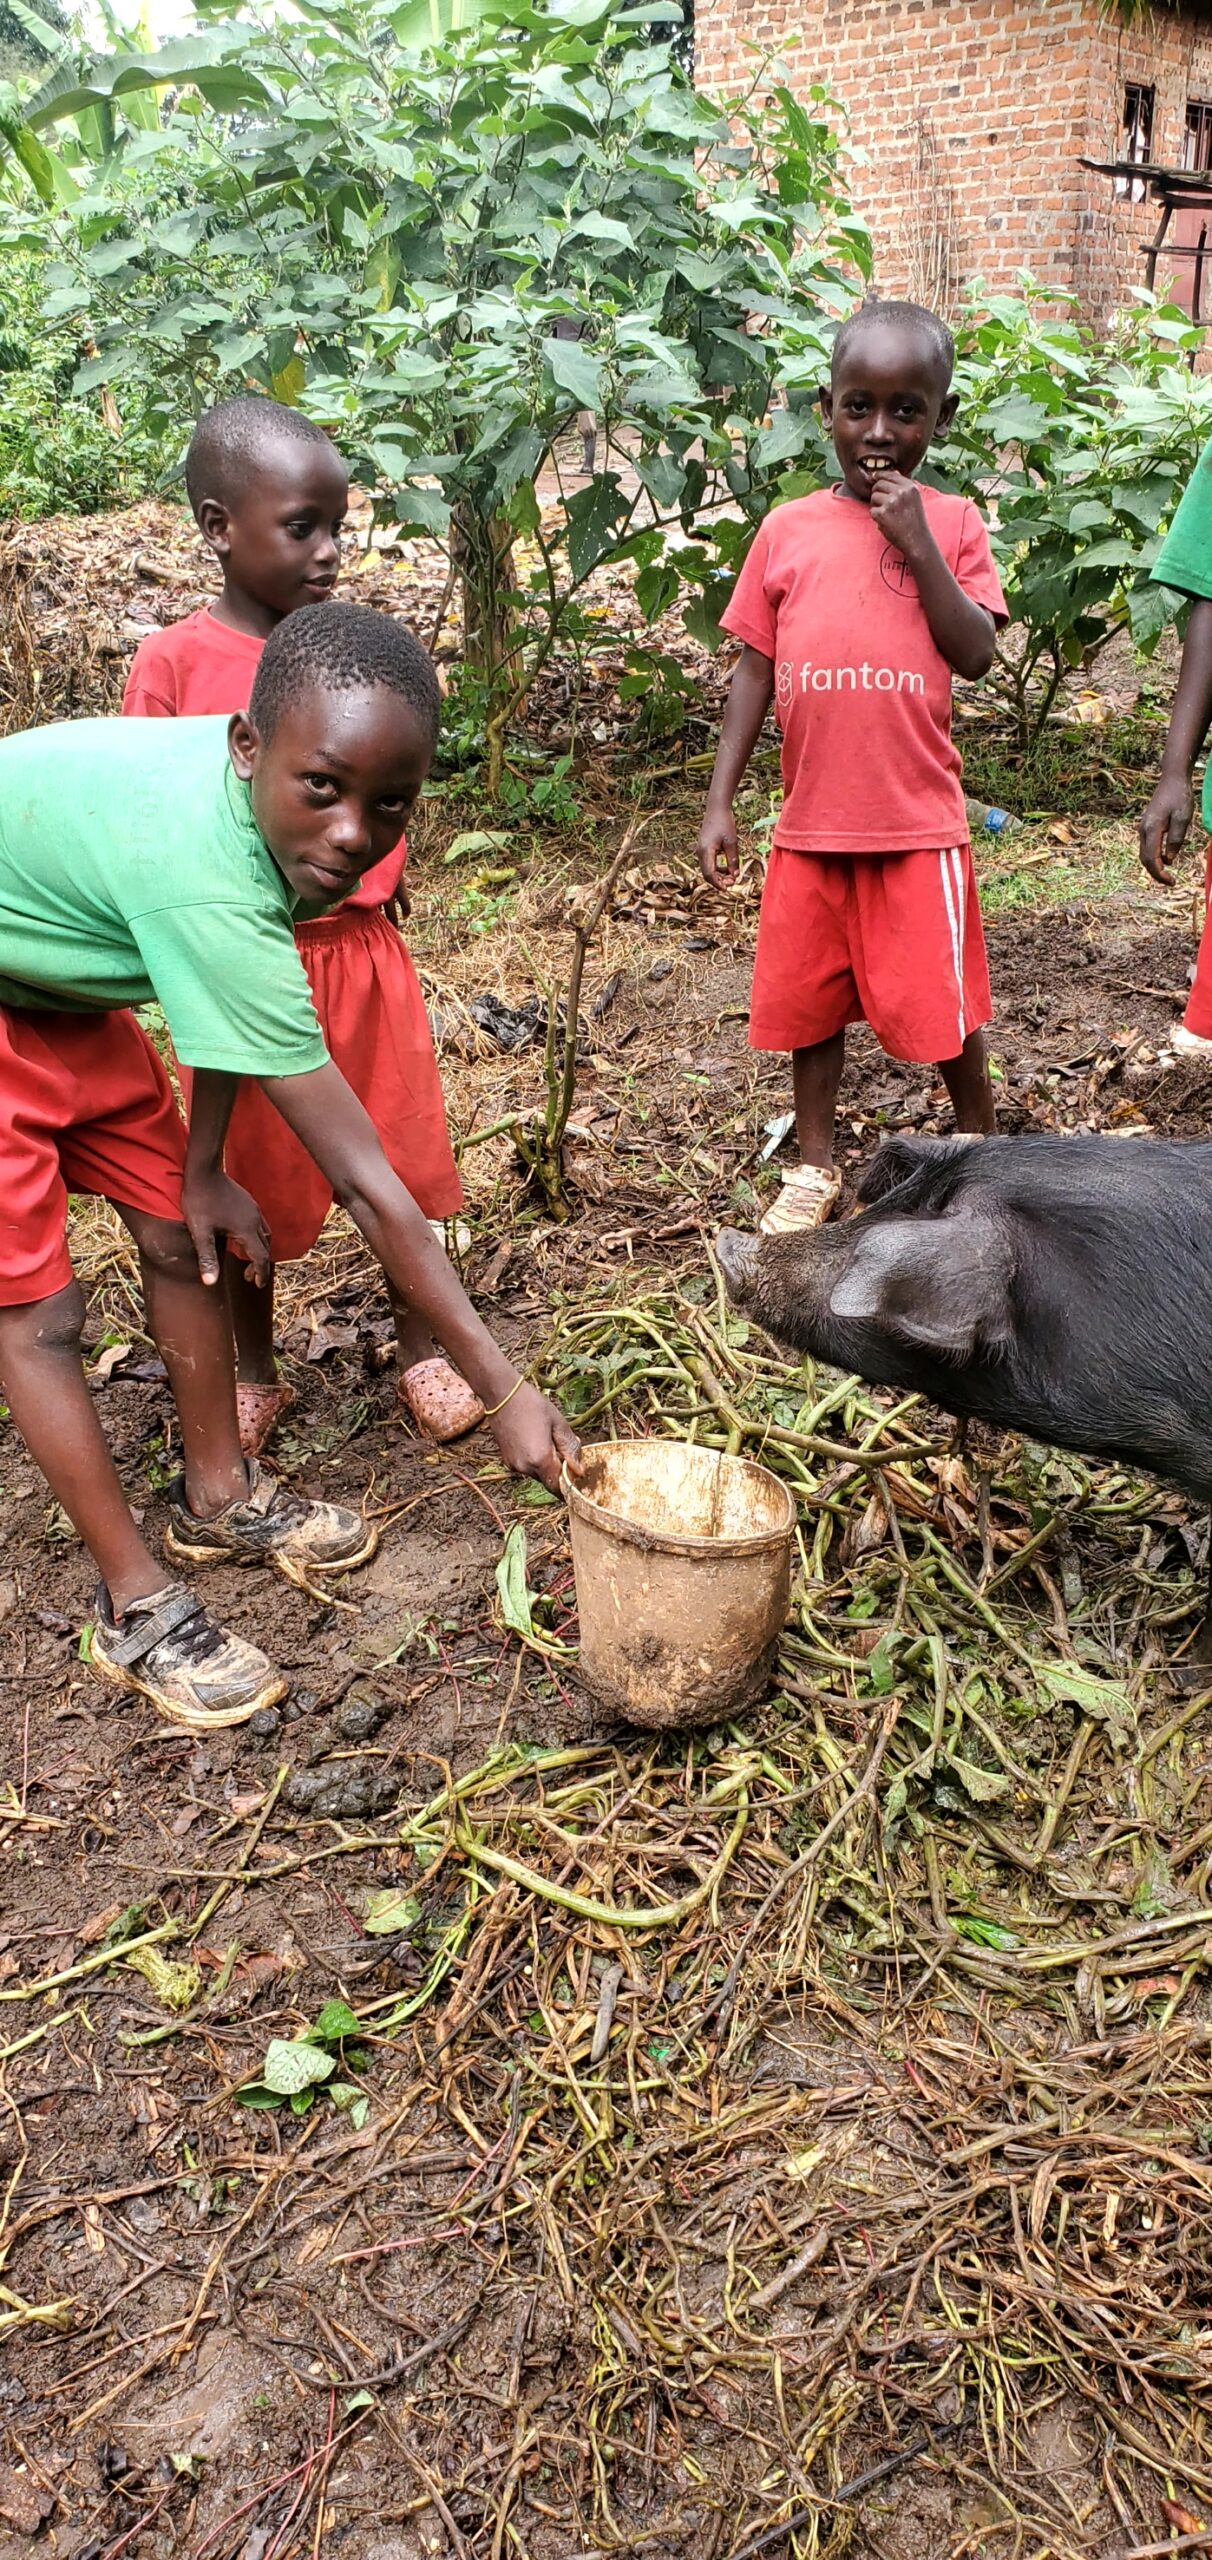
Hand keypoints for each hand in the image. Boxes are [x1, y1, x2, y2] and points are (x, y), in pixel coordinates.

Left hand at [182, 1169, 270, 1287]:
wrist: (203, 1171)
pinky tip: (242, 1237)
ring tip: (248, 1259)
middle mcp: (254, 1220)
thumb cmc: (199, 1201)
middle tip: (248, 1276)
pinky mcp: (248, 1202)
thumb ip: (207, 1257)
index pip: (260, 1257)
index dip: (260, 1273)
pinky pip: (260, 1224)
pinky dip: (257, 1236)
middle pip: (266, 1247)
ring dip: (260, 1249)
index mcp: (246, 1229)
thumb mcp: (200, 1232)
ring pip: (265, 1234)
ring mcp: (253, 1209)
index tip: (257, 1285)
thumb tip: (210, 1283)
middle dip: (260, 1264)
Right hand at [490, 1381, 581, 1494]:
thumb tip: (580, 1470)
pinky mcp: (507, 1460)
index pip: (558, 1486)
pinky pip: (526, 1467)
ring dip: (547, 1465)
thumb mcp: (558, 1423)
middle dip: (559, 1472)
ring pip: (537, 1474)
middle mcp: (525, 1467)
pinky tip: (536, 1440)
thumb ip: (570, 1449)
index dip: (569, 1486)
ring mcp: (513, 1465)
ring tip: (549, 1441)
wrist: (501, 1394)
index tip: (578, 1477)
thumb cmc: (532, 1404)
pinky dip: (535, 1461)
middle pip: (548, 1481)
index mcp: (540, 1459)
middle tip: (566, 1451)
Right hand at [698, 803, 738, 889]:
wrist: (716, 808)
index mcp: (706, 851)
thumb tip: (735, 875)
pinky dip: (717, 868)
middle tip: (733, 882)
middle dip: (719, 880)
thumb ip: (733, 860)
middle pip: (707, 874)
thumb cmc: (725, 823)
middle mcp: (700, 852)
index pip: (709, 874)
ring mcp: (700, 850)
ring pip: (707, 869)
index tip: (727, 889)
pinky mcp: (703, 848)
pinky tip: (727, 867)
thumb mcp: (732, 843)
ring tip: (732, 875)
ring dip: (719, 875)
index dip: (718, 883)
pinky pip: (708, 863)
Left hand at [867, 469, 929, 558]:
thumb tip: (893, 471)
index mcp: (910, 486)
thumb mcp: (914, 498)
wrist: (917, 540)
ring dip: (876, 505)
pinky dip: (876, 518)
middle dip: (877, 492)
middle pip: (879, 484)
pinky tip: (887, 523)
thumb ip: (903, 485)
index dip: (879, 476)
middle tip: (883, 504)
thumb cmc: (915, 521)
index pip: (889, 474)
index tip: (874, 477)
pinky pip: (872, 511)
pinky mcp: (882, 513)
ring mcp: (891, 502)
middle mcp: (901, 492)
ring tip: (887, 514)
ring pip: (874, 496)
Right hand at [1139, 773, 1193, 884]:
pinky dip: (1154, 858)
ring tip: (1168, 875)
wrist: (1172, 779)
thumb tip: (1169, 860)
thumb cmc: (1180, 796)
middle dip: (1156, 874)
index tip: (1172, 882)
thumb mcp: (1183, 818)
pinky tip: (1165, 860)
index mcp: (1152, 828)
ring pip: (1144, 854)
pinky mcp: (1146, 826)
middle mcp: (1143, 829)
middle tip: (1171, 882)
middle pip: (1145, 859)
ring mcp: (1143, 828)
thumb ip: (1176, 840)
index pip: (1152, 858)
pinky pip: (1147, 847)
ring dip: (1154, 867)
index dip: (1160, 874)